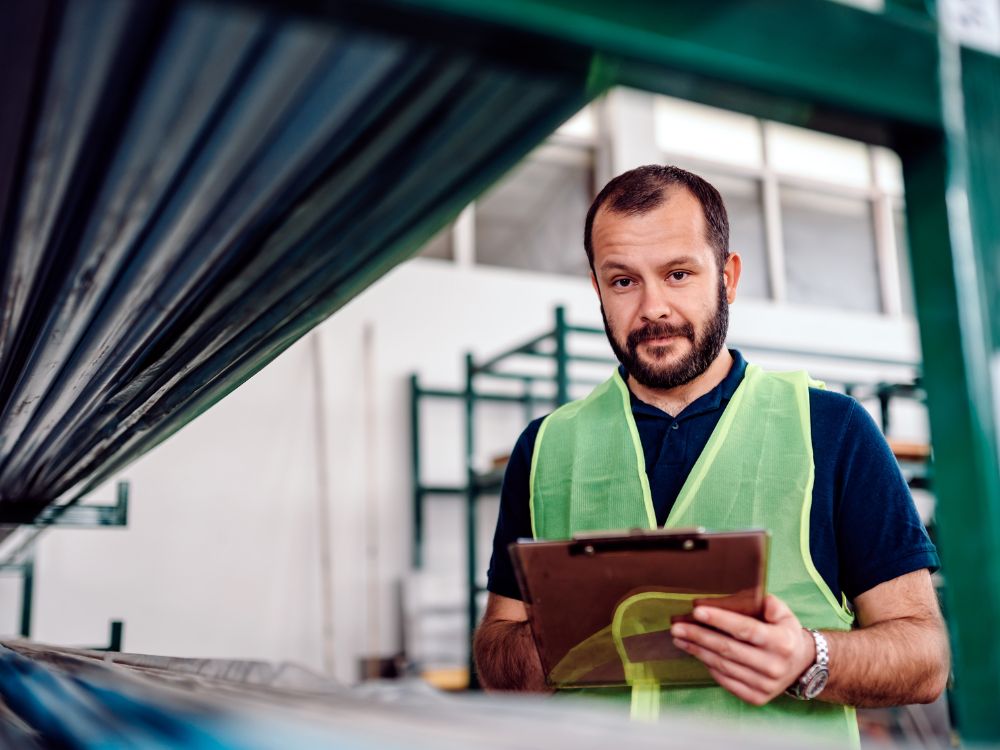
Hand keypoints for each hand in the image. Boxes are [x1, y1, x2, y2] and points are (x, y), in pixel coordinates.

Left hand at [669, 594, 815, 705]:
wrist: (800, 664)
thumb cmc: (784, 632)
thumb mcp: (783, 613)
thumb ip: (768, 603)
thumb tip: (754, 600)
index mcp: (782, 642)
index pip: (746, 630)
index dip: (720, 620)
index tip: (697, 611)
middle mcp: (774, 666)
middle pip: (728, 649)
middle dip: (698, 636)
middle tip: (677, 627)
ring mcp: (765, 685)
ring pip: (722, 666)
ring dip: (697, 650)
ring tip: (679, 638)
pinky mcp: (756, 698)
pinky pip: (725, 681)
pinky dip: (707, 665)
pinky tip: (696, 652)